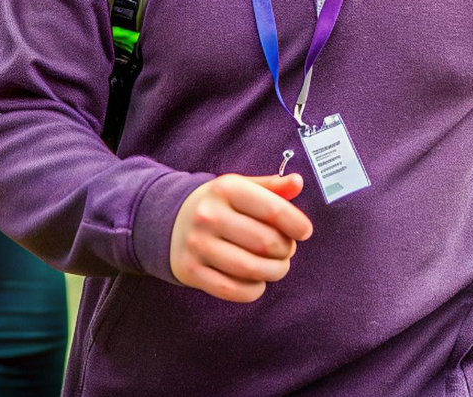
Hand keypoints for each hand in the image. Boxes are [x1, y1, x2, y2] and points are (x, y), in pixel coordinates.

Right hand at [170, 173, 313, 301]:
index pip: (273, 210)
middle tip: (287, 250)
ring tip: (277, 267)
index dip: (297, 224)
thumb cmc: (218, 204)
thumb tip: (298, 182)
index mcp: (227, 189)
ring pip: (251, 269)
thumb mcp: (241, 187)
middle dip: (286, 251)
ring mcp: (197, 245)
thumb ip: (272, 187)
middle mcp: (209, 215)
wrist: (168, 220)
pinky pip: (232, 290)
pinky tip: (258, 281)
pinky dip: (253, 290)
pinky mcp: (190, 271)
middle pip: (266, 242)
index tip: (304, 232)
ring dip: (274, 272)